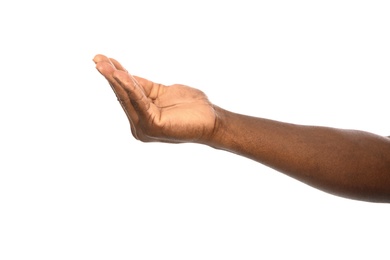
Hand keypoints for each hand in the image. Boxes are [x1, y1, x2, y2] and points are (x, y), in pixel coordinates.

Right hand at [93, 54, 216, 142]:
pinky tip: (120, 75)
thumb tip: (123, 75)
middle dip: (111, 75)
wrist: (212, 120)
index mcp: (142, 117)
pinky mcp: (152, 126)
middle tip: (97, 59)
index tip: (102, 60)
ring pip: (128, 98)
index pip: (127, 94)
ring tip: (102, 64)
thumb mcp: (162, 92)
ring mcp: (145, 128)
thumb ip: (143, 87)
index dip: (116, 76)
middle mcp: (140, 125)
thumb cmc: (191, 107)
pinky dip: (129, 87)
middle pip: (124, 96)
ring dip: (115, 79)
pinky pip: (139, 101)